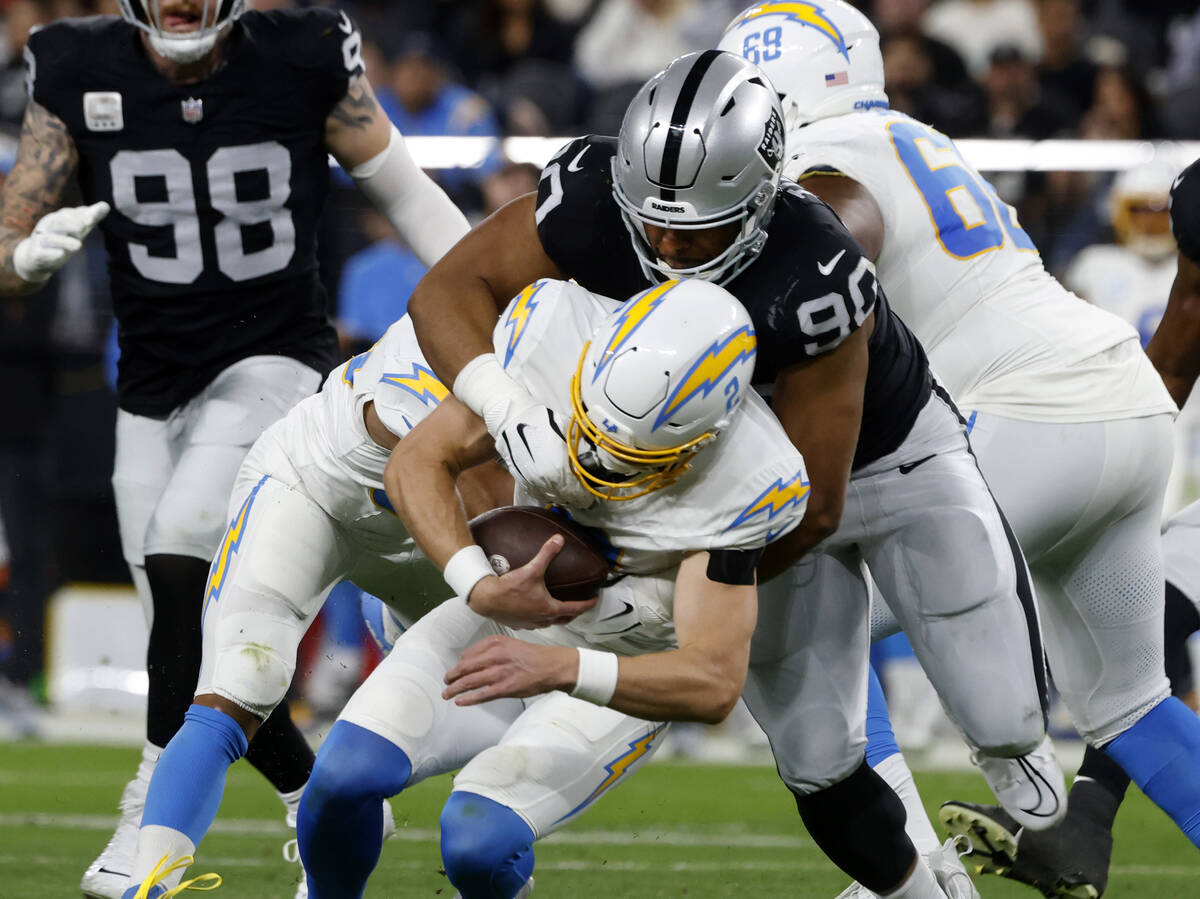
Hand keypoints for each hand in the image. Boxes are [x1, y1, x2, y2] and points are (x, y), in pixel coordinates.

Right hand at [12, 201, 108, 282]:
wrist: (36, 258)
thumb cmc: (61, 240)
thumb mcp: (75, 230)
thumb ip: (89, 218)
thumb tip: (106, 205)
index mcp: (56, 219)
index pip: (67, 214)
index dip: (79, 215)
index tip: (92, 217)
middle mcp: (47, 228)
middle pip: (57, 222)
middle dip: (71, 224)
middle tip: (86, 227)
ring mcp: (40, 241)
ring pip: (50, 238)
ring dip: (65, 241)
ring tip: (78, 245)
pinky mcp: (37, 255)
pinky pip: (43, 253)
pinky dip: (52, 254)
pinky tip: (61, 254)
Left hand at [443, 635, 576, 705]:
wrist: (553, 666)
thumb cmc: (533, 656)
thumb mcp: (511, 644)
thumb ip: (492, 650)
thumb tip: (471, 660)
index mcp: (496, 643)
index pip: (468, 654)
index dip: (459, 664)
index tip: (456, 671)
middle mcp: (495, 656)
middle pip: (465, 667)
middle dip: (451, 676)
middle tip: (446, 682)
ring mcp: (500, 673)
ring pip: (470, 682)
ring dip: (454, 689)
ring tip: (447, 694)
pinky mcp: (506, 688)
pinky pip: (482, 695)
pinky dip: (468, 699)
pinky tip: (460, 702)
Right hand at [468, 534, 597, 628]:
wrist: (486, 599)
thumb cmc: (509, 588)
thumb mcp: (531, 569)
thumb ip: (546, 553)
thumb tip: (558, 540)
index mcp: (549, 608)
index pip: (575, 608)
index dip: (587, 604)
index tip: (594, 601)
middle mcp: (541, 619)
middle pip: (564, 619)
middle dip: (574, 613)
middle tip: (579, 606)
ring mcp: (530, 624)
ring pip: (549, 623)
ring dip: (556, 617)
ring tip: (558, 609)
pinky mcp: (518, 624)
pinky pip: (534, 624)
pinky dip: (539, 619)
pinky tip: (535, 612)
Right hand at [495, 405, 595, 507]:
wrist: (513, 420)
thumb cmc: (542, 422)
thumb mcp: (567, 432)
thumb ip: (580, 449)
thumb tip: (594, 459)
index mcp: (560, 469)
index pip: (578, 494)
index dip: (586, 495)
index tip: (589, 493)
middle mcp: (546, 480)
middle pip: (566, 498)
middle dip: (575, 496)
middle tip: (581, 490)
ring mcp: (532, 482)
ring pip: (552, 497)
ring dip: (561, 495)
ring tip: (567, 488)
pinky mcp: (522, 480)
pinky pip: (538, 493)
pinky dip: (547, 492)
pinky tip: (551, 485)